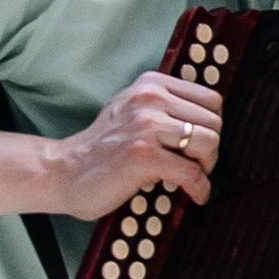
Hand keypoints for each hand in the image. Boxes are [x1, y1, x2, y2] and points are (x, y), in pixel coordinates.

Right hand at [45, 67, 224, 217]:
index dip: (212, 125)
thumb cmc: (103, 147)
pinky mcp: (143, 156)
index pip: (211, 99)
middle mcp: (150, 99)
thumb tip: (212, 119)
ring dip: (206, 166)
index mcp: (151, 84)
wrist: (64, 171)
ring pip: (209, 143)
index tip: (201, 143)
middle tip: (197, 165)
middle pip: (214, 122)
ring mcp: (146, 126)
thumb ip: (166, 107)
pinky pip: (193, 172)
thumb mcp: (133, 110)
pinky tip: (193, 194)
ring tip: (192, 177)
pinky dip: (199, 188)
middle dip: (211, 149)